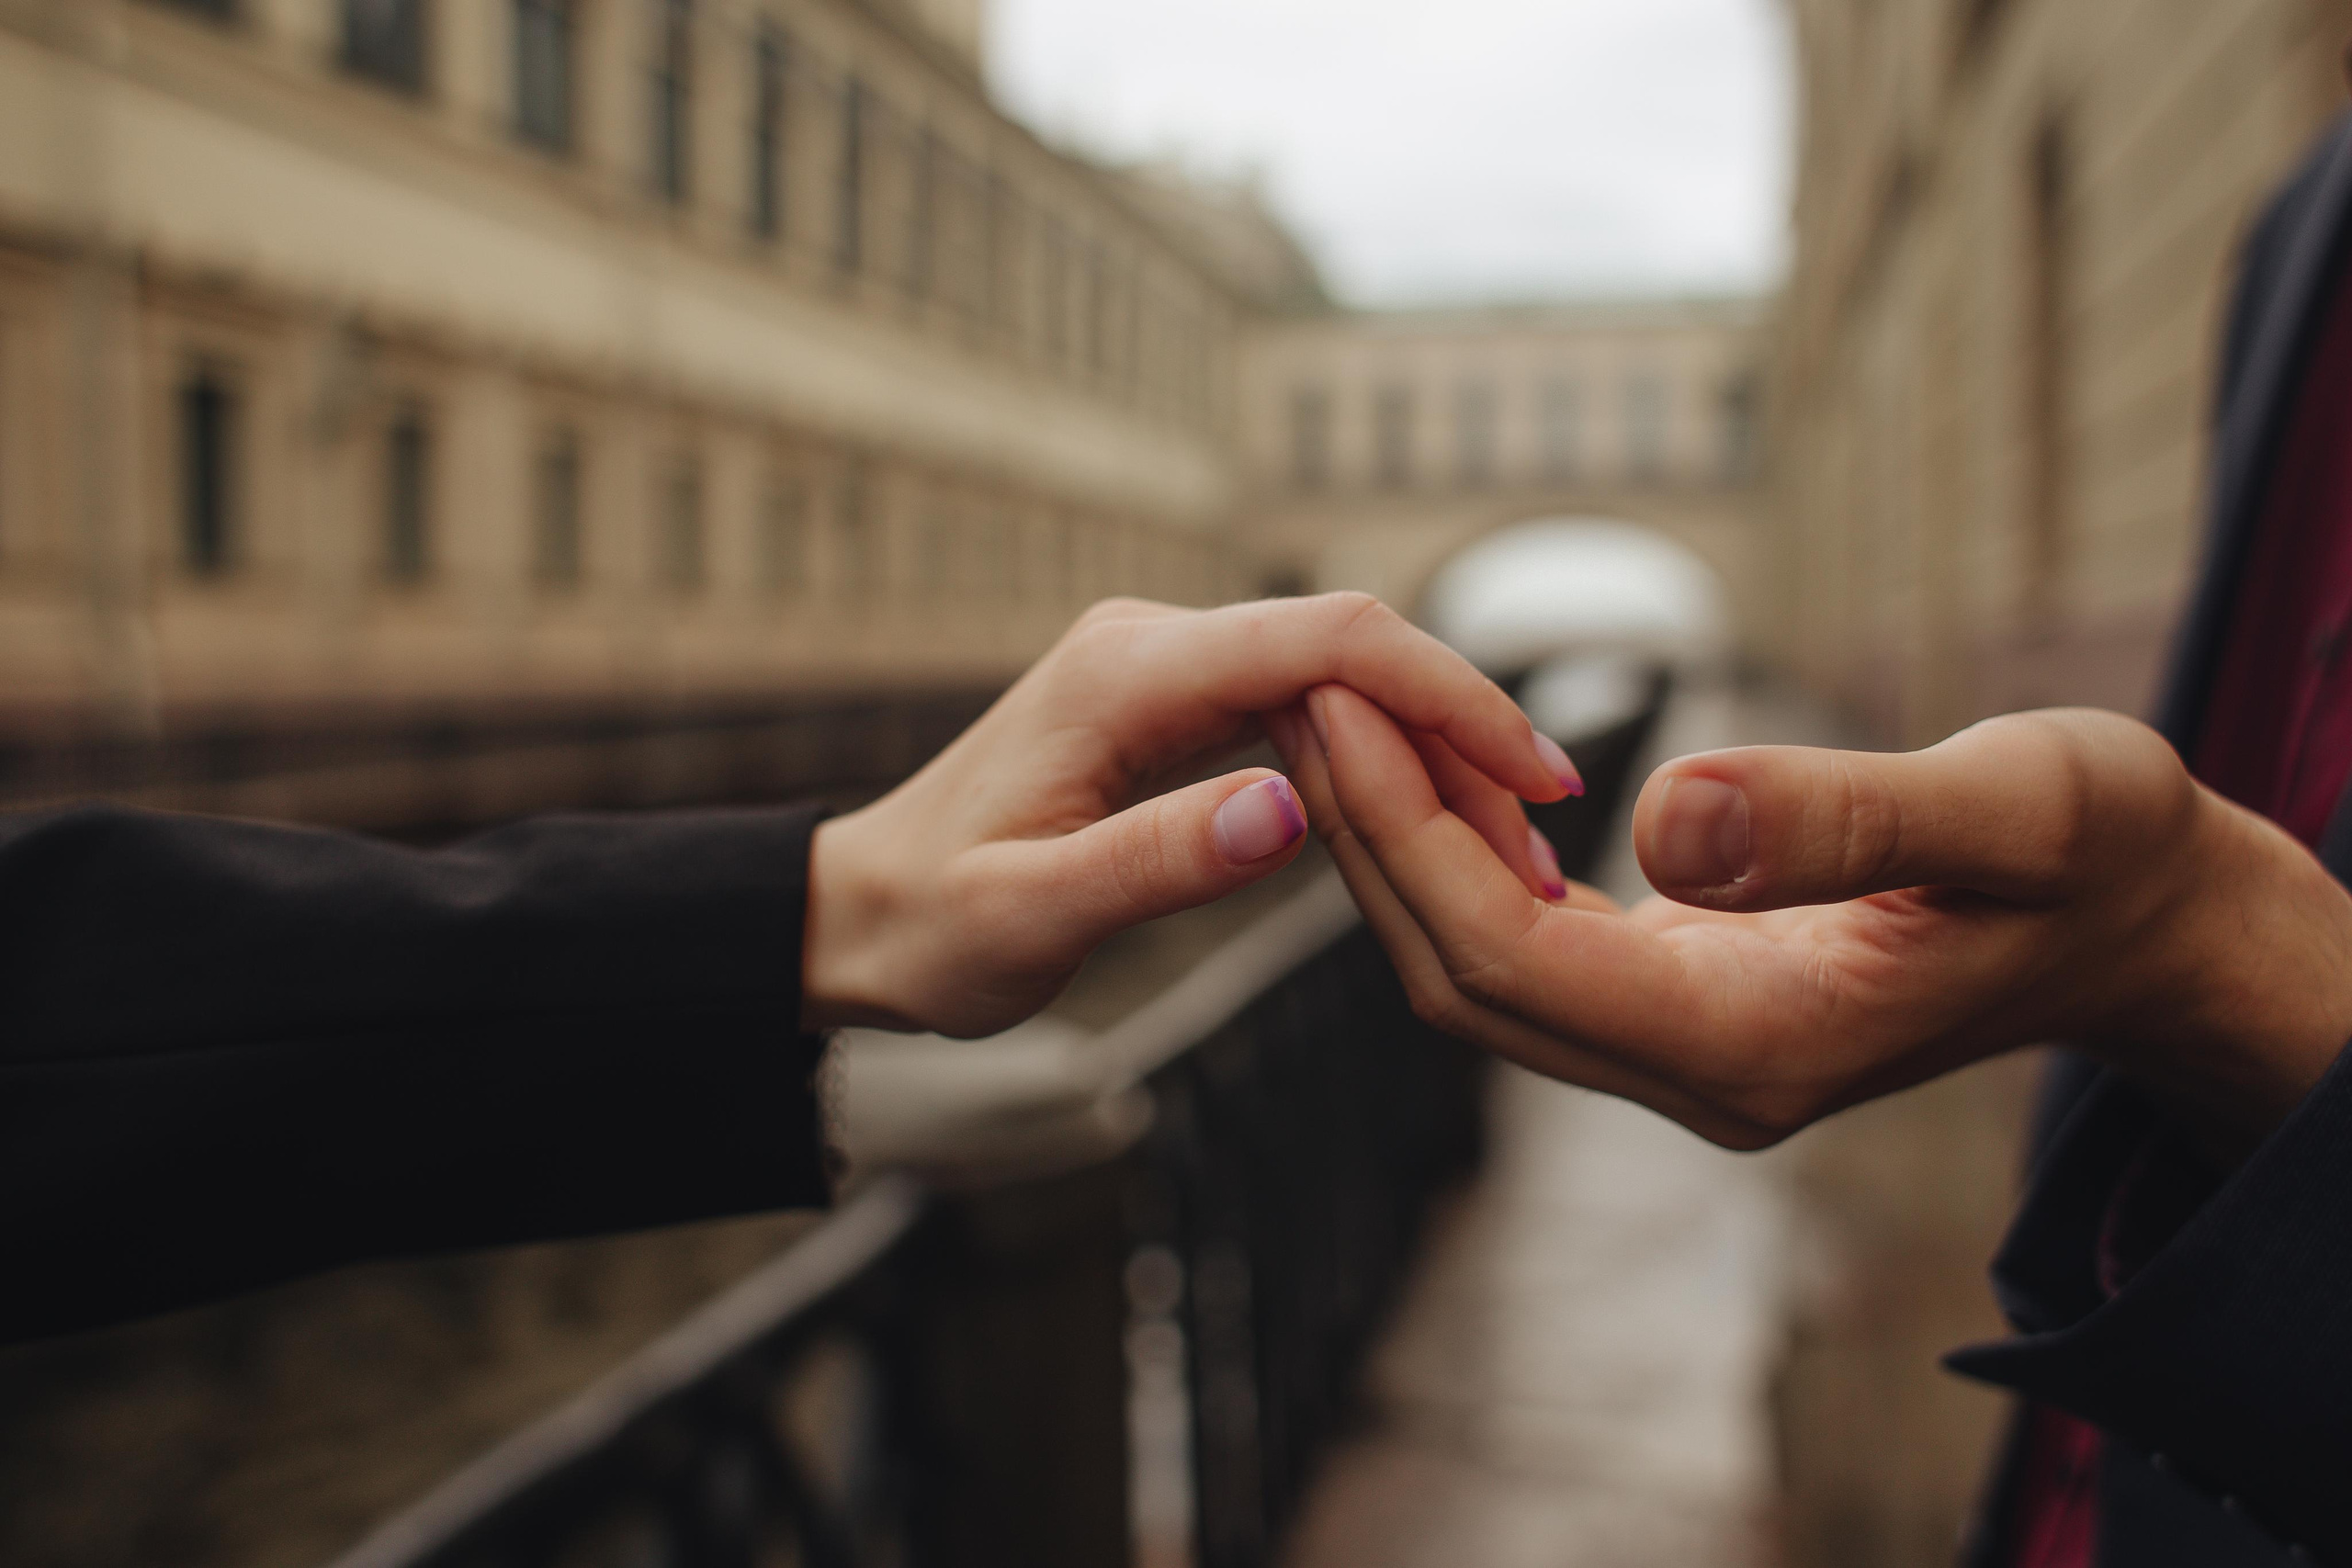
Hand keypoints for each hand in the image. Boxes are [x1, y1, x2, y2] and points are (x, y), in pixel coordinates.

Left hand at [799, 595, 1578, 1037]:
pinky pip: (1305, 712)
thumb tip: (1293, 809)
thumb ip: (1156, 862)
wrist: (859, 915)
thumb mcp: (1030, 920)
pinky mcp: (1174, 706)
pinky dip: (1376, 763)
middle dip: (1459, 738)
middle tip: (1538, 853)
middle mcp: (1153, 644)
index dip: (1447, 694)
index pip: (1329, 642)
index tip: (1534, 776)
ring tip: (1504, 856)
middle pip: (1353, 653)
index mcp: (1126, 674)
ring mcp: (1166, 667)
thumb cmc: (930, 929)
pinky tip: (1425, 830)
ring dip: (1429, 755)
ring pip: (1340, 682)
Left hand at [1277, 690, 2351, 1155]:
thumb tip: (1664, 815)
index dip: (1410, 837)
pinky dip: (1462, 854)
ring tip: (1336, 706)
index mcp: (1755, 1048)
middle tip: (1299, 689)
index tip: (1340, 709)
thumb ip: (1846, 821)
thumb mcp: (2016, 813)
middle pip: (1464, 975)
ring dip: (1398, 843)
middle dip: (1368, 836)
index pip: (1515, 958)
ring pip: (1479, 963)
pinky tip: (1434, 764)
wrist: (2140, 923)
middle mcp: (1696, 1072)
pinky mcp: (1680, 999)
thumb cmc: (2099, 858)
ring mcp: (1682, 1044)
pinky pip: (1527, 939)